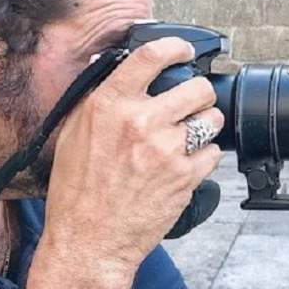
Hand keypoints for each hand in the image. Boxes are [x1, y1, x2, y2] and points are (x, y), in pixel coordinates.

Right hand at [43, 37, 223, 270]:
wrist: (89, 240)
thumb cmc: (77, 191)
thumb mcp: (75, 135)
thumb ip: (103, 102)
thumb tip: (125, 75)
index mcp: (109, 105)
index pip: (150, 56)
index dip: (176, 48)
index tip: (185, 51)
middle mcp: (141, 122)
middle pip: (198, 88)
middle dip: (200, 95)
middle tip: (193, 105)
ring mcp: (167, 150)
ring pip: (212, 119)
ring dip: (206, 125)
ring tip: (191, 136)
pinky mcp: (185, 176)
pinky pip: (214, 153)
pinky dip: (205, 156)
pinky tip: (188, 164)